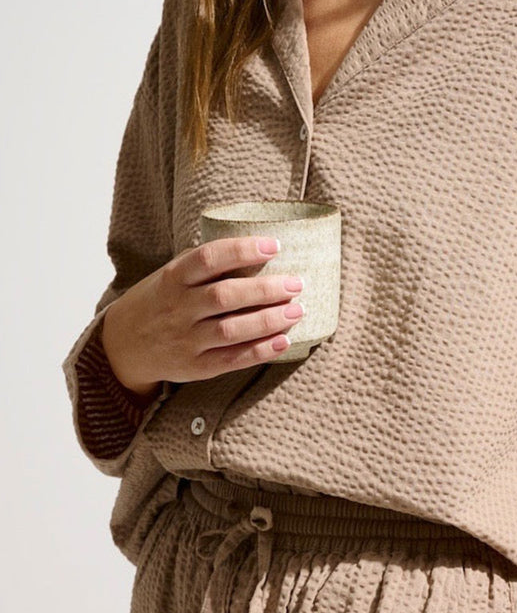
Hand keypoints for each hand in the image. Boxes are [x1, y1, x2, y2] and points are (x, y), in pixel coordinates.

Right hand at [100, 236, 306, 396]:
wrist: (123, 345)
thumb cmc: (159, 301)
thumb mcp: (170, 274)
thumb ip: (204, 263)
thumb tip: (256, 245)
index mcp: (173, 278)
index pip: (209, 259)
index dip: (242, 250)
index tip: (274, 245)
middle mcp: (178, 308)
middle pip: (225, 296)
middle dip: (266, 289)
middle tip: (297, 283)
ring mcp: (186, 339)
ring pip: (232, 330)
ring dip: (269, 320)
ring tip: (298, 310)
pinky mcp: (196, 366)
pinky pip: (233, 359)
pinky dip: (261, 350)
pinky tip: (284, 340)